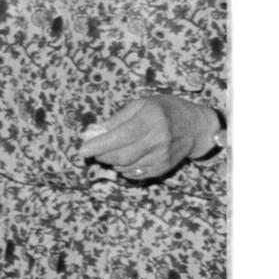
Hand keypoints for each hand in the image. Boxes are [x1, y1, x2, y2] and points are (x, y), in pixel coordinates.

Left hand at [81, 94, 220, 181]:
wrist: (196, 127)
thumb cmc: (165, 111)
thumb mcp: (141, 105)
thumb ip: (117, 119)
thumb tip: (93, 133)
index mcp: (152, 119)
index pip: (121, 136)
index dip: (99, 145)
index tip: (82, 150)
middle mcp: (159, 139)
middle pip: (121, 155)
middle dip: (101, 155)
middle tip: (93, 150)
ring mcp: (162, 156)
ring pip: (126, 166)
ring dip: (111, 162)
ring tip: (109, 152)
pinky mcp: (164, 168)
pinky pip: (136, 174)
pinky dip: (123, 169)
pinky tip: (124, 159)